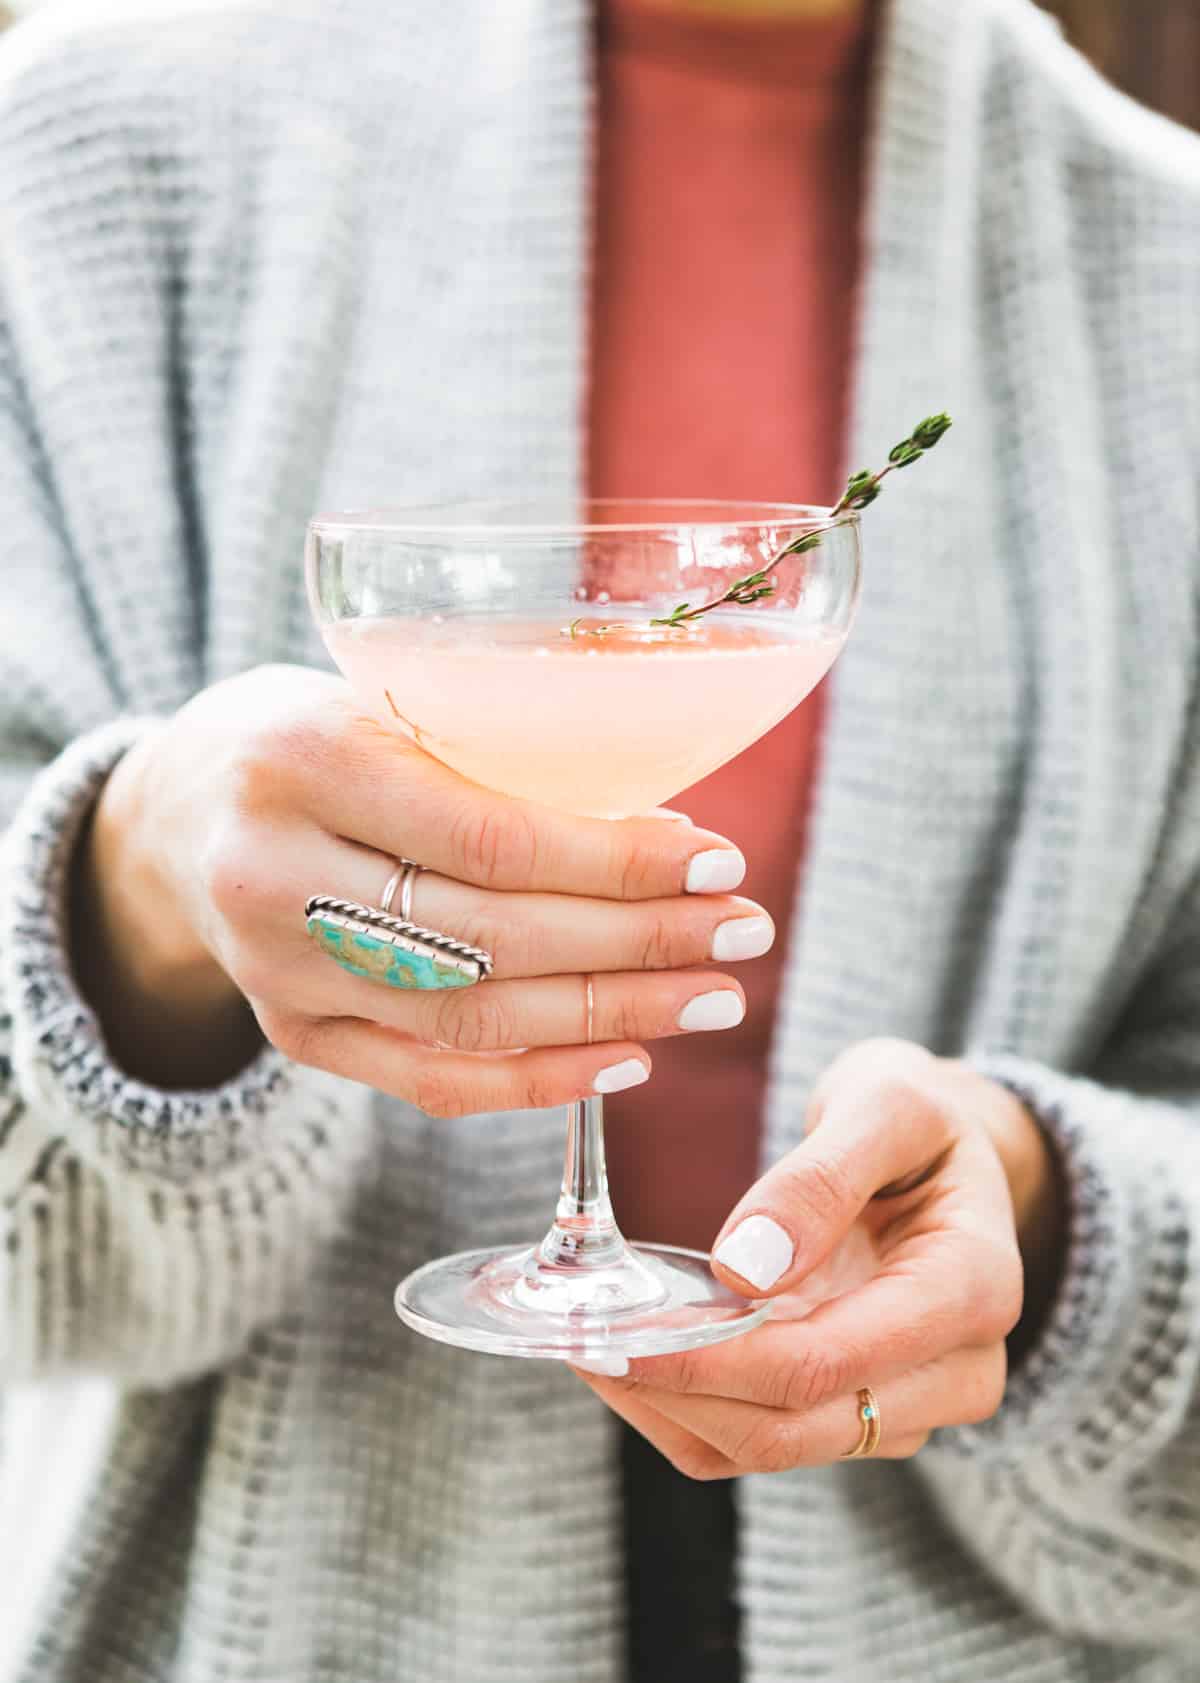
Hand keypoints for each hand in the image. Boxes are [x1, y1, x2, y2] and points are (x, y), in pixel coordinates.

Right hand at [73, 664, 771, 1096]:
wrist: (178, 812)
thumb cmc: (313, 734)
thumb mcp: (383, 700)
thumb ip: (495, 753)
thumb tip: (670, 822)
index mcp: (304, 761)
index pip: (490, 838)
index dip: (616, 864)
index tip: (716, 860)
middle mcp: (274, 877)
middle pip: (493, 939)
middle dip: (638, 942)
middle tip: (742, 933)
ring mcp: (275, 973)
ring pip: (470, 1019)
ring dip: (611, 1015)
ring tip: (711, 998)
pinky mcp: (291, 1036)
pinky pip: (428, 1079)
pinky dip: (536, 1080)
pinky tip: (625, 1058)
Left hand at [572, 1039, 1062, 1476]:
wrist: (946, 1156)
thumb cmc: (918, 1121)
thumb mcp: (885, 1105)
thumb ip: (821, 1179)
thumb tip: (743, 1269)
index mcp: (973, 1289)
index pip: (829, 1362)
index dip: (717, 1358)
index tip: (623, 1330)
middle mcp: (954, 1371)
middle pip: (794, 1428)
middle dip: (678, 1390)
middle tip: (581, 1338)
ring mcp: (908, 1405)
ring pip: (768, 1448)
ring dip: (670, 1407)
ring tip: (589, 1343)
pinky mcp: (860, 1414)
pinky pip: (759, 1440)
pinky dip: (686, 1409)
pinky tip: (626, 1357)